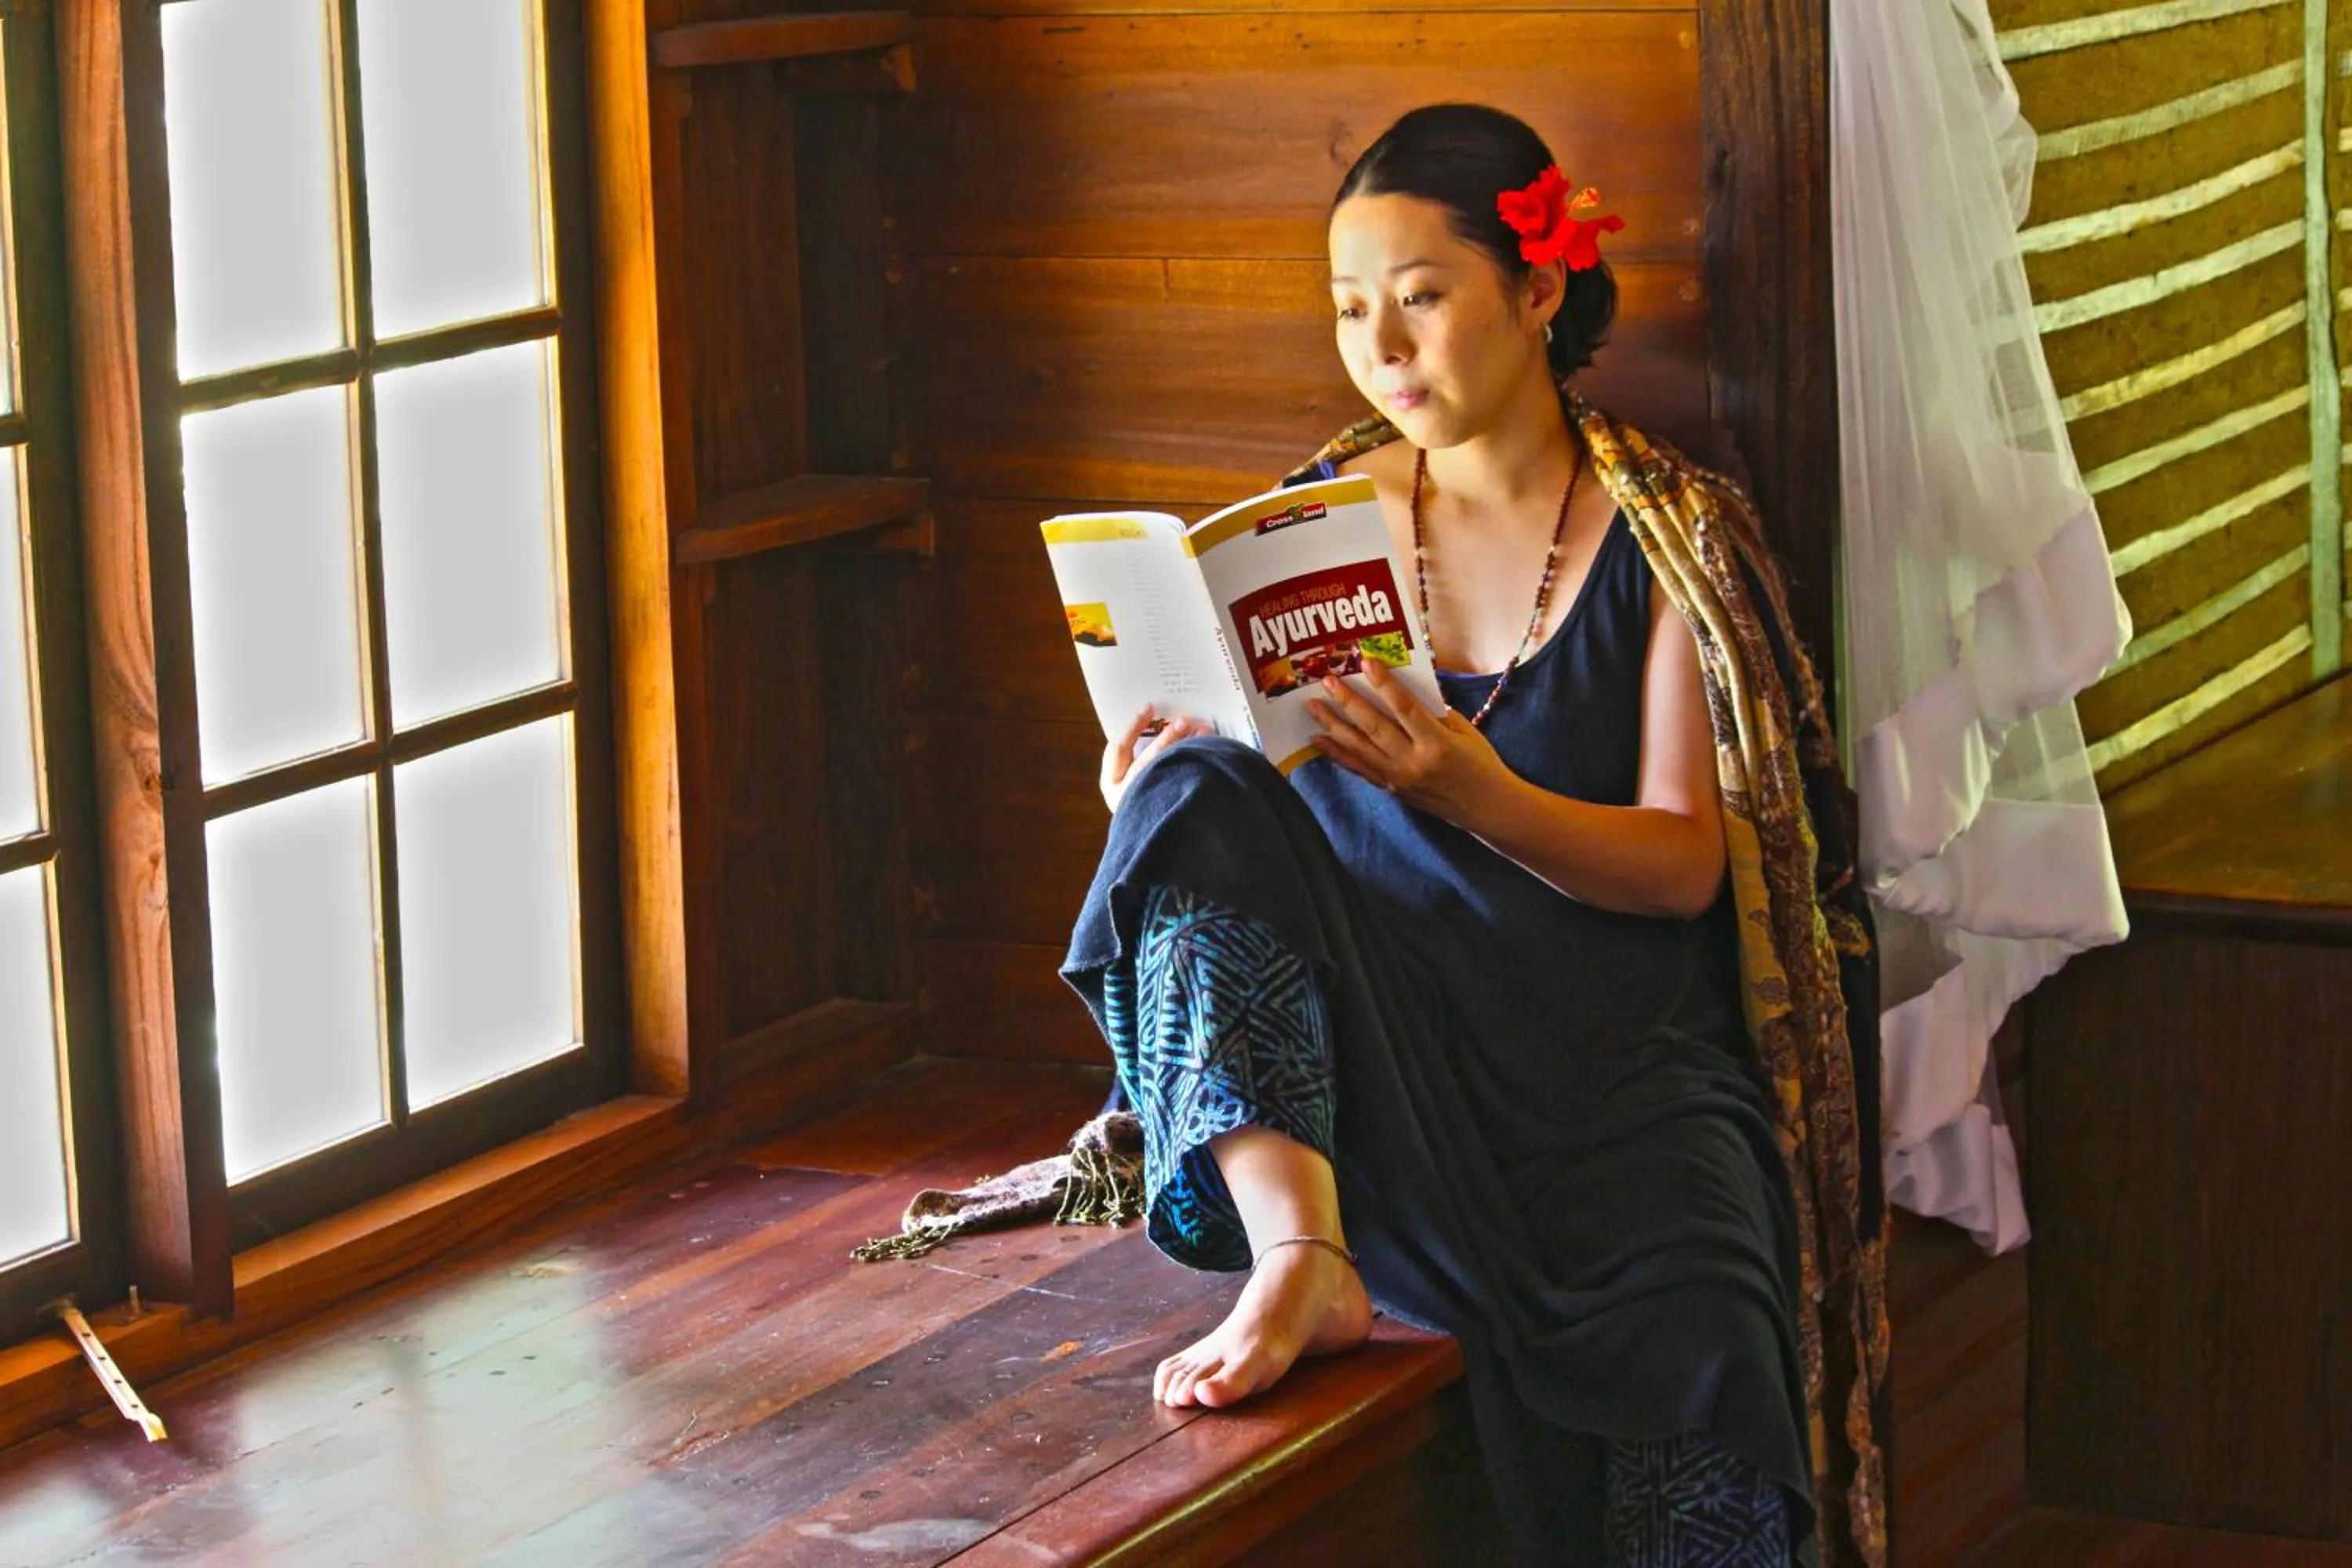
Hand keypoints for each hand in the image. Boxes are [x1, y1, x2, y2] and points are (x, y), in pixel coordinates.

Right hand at [1101, 705, 1209, 813]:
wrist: (1170, 862)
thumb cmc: (1148, 821)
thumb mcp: (1137, 788)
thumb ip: (1147, 764)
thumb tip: (1171, 731)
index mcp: (1113, 791)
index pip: (1119, 750)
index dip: (1133, 727)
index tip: (1150, 707)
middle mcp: (1129, 798)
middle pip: (1148, 757)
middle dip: (1168, 737)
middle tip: (1185, 720)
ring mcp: (1150, 806)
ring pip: (1170, 768)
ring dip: (1189, 747)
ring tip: (1205, 731)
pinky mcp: (1174, 814)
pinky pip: (1190, 782)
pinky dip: (1203, 764)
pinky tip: (1216, 754)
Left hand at [1308, 662, 1510, 821]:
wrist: (1485, 808)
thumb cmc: (1480, 763)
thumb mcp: (1464, 731)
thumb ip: (1433, 712)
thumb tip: (1401, 689)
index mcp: (1437, 745)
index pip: (1405, 708)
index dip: (1385, 684)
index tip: (1367, 661)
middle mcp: (1413, 763)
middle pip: (1374, 727)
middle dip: (1348, 702)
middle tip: (1327, 681)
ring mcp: (1398, 779)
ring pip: (1359, 748)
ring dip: (1333, 725)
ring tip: (1313, 706)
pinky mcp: (1391, 789)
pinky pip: (1359, 768)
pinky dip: (1337, 754)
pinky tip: (1320, 739)